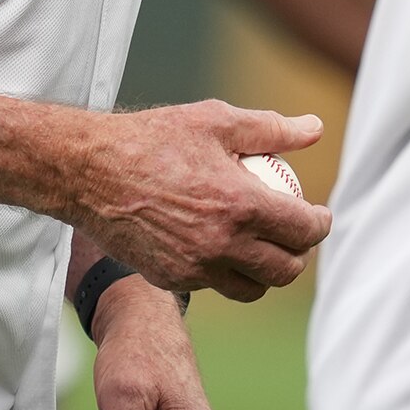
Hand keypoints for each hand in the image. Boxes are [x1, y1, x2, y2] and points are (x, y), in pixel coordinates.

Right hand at [67, 101, 330, 300]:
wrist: (88, 171)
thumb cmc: (152, 138)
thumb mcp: (215, 120)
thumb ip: (271, 129)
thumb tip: (314, 129)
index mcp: (241, 204)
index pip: (304, 230)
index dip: (320, 224)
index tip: (318, 214)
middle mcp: (222, 243)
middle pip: (285, 270)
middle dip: (300, 255)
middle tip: (295, 237)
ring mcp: (195, 267)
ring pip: (251, 288)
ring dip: (266, 273)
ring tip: (263, 250)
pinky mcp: (171, 278)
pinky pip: (211, 284)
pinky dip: (223, 271)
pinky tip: (218, 246)